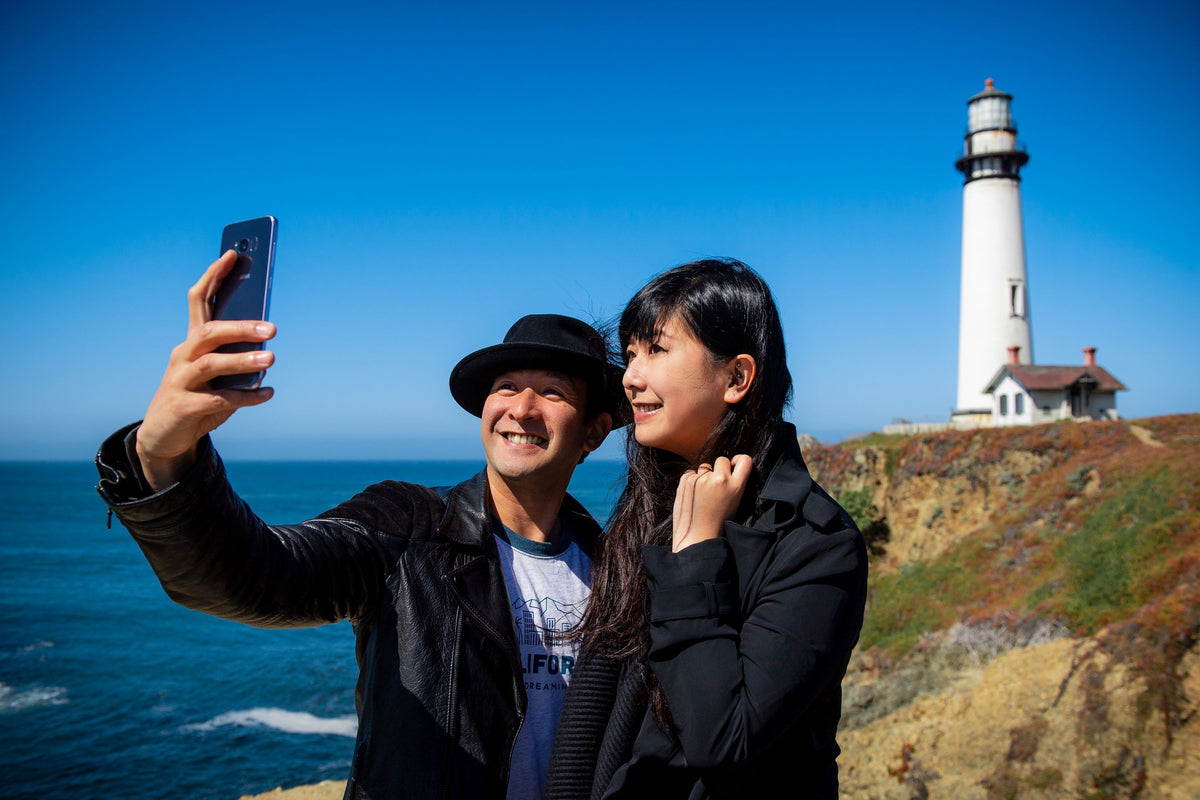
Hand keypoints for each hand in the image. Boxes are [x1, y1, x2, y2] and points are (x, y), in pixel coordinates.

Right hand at [135, 250, 276, 490]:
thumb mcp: (216, 374)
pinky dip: (247, 397)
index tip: (233, 254)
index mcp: (192, 342)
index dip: (214, 275)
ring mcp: (179, 381)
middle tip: (273, 329)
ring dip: (244, 361)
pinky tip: (268, 393)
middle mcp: (183, 356)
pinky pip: (220, 399)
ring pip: (212, 364)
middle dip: (241, 327)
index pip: (199, 300)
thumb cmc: (198, 396)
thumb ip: (235, 357)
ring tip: (272, 359)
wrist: (165, 435)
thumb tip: (266, 346)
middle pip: (209, 333)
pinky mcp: (184, 407)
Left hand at [671, 455, 751, 551]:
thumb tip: (729, 467)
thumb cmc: (717, 523)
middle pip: (722, 460)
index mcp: (736, 486)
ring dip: (704, 476)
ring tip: (703, 496)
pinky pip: (690, 473)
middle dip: (719, 469)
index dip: (738, 461)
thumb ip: (732, 483)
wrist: (698, 538)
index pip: (745, 460)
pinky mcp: (686, 481)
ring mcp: (702, 479)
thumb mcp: (734, 502)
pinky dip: (691, 481)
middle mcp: (720, 479)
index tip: (733, 467)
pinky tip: (693, 496)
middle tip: (715, 486)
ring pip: (704, 467)